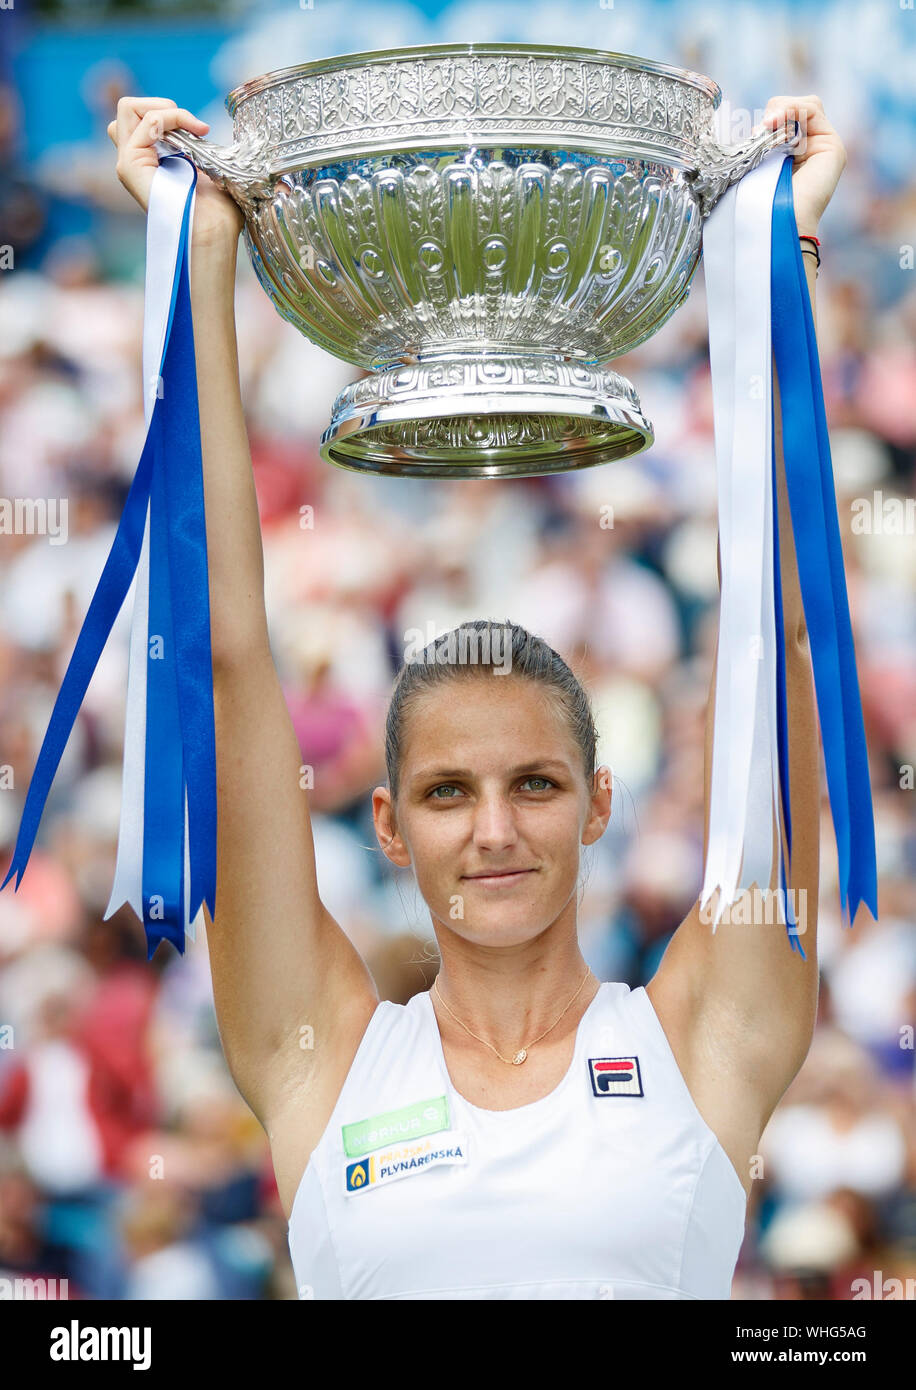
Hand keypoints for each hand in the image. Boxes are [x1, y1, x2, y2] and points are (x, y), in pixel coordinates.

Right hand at [108, 97, 243, 248]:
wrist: (214, 235)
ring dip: (167, 110)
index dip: (168, 112)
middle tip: (191, 127)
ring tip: (193, 130)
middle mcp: (133, 161)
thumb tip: (196, 125)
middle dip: (162, 105)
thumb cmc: (217, 211)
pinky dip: (170, 118)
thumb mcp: (206, 167)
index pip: (139, 117)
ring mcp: (128, 164)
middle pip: (128, 108)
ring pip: (128, 108)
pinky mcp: (129, 167)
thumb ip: (191, 144)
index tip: (201, 130)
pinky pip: (144, 122)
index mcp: (148, 161)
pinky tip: (193, 134)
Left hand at [756, 95, 846, 236]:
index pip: (786, 115)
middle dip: (777, 110)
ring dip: (783, 111)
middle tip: (762, 128)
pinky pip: (813, 111)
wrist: (779, 222)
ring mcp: (826, 146)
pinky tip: (778, 128)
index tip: (753, 132)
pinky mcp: (833, 148)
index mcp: (795, 152)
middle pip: (798, 106)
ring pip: (806, 105)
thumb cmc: (763, 200)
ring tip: (768, 128)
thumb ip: (764, 140)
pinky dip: (793, 113)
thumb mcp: (759, 162)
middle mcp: (813, 147)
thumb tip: (761, 124)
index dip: (771, 115)